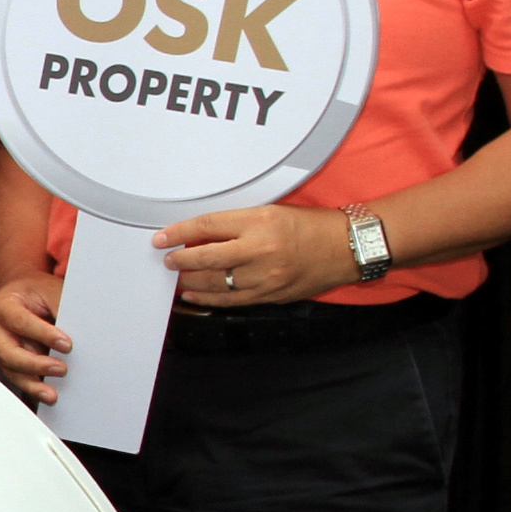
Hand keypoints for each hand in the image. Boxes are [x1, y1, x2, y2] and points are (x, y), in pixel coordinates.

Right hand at [0, 273, 69, 404]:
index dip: (43, 334)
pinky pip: (18, 380)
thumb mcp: (49, 290)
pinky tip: (44, 397)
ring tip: (52, 394)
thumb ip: (61, 307)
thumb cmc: (35, 293)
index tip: (67, 344)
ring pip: (11, 372)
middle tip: (61, 369)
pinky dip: (32, 390)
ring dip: (32, 385)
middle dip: (35, 365)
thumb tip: (82, 330)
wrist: (22, 295)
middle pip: (8, 353)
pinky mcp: (9, 364)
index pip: (21, 322)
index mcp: (3, 307)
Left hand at [156, 202, 356, 304]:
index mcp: (260, 221)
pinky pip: (232, 300)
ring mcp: (266, 276)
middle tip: (168, 260)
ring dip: (191, 282)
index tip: (162, 238)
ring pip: (216, 283)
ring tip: (177, 278)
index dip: (179, 233)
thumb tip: (202, 235)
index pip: (207, 227)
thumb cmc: (313, 225)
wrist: (348, 247)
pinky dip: (208, 299)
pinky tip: (194, 296)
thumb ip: (238, 224)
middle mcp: (261, 250)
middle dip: (180, 260)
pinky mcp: (271, 295)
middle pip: (206, 257)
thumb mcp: (273, 212)